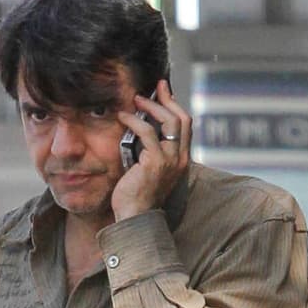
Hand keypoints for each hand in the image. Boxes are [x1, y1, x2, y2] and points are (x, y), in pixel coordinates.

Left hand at [110, 79, 191, 221]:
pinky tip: (123, 117)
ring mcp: (170, 160)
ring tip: (135, 101)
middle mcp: (180, 159)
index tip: (163, 91)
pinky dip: (134, 120)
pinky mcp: (156, 162)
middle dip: (167, 99)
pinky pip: (148, 132)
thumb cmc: (137, 196)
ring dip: (151, 106)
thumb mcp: (149, 169)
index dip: (174, 105)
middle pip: (182, 118)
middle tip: (152, 89)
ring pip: (169, 121)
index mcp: (181, 160)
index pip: (185, 125)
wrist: (135, 218)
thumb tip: (143, 128)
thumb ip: (151, 150)